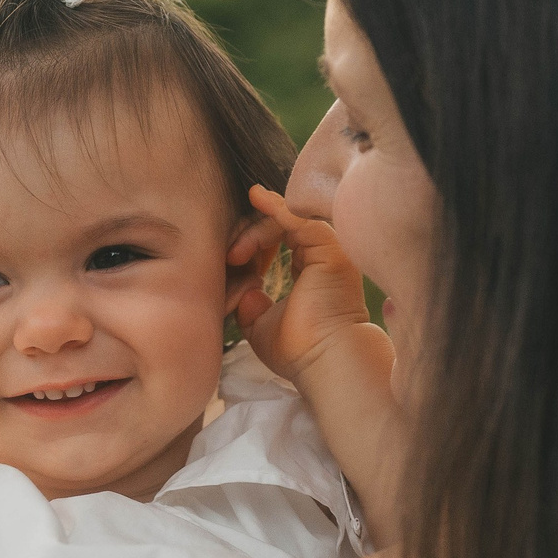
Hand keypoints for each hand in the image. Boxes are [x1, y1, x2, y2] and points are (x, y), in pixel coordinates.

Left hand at [230, 184, 377, 382]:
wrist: (323, 360)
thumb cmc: (297, 350)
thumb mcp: (260, 324)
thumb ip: (250, 303)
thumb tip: (243, 289)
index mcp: (307, 272)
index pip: (276, 241)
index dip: (249, 244)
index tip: (229, 259)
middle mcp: (320, 257)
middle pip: (278, 227)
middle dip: (247, 235)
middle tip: (228, 255)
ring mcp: (327, 250)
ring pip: (285, 220)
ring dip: (254, 230)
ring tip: (234, 252)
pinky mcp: (329, 247)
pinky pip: (299, 217)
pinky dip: (276, 206)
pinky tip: (255, 197)